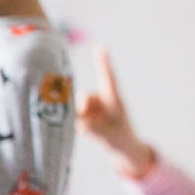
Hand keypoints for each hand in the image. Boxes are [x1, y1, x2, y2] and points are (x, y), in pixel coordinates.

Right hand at [76, 47, 155, 178]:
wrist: (121, 147)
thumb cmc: (120, 137)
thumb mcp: (110, 135)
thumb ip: (95, 128)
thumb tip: (80, 120)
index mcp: (114, 98)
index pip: (107, 78)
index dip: (103, 63)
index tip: (100, 47)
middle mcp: (100, 100)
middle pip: (83, 97)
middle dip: (82, 107)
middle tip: (89, 118)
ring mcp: (91, 108)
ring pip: (76, 110)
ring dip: (81, 121)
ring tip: (95, 129)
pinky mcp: (82, 116)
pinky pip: (73, 120)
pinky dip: (79, 127)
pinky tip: (88, 131)